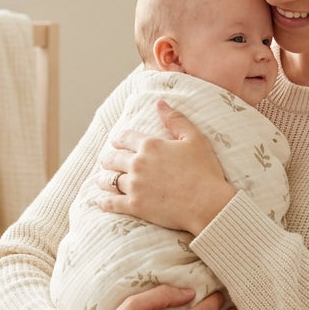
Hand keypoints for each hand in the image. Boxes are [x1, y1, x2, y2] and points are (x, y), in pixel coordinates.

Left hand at [94, 101, 236, 235]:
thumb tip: (160, 103)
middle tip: (106, 161)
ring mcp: (135, 185)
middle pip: (112, 158)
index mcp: (150, 145)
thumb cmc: (205, 171)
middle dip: (108, 158)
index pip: (124, 137)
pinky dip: (104, 202)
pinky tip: (100, 201)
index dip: (119, 139)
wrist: (208, 203)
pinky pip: (111, 203)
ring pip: (109, 180)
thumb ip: (176, 120)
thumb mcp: (195, 139)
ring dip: (104, 179)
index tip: (116, 142)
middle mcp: (138, 163)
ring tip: (102, 180)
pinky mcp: (135, 206)